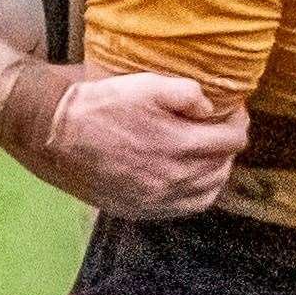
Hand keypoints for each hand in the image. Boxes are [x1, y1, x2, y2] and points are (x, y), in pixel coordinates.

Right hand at [13, 70, 247, 218]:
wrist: (57, 133)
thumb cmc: (103, 103)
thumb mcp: (147, 84)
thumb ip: (186, 93)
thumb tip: (210, 107)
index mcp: (179, 146)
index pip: (230, 142)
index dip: (238, 123)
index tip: (232, 111)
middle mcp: (172, 180)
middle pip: (221, 168)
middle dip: (227, 146)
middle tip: (220, 128)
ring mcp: (155, 200)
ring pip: (206, 194)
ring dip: (215, 172)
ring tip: (207, 152)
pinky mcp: (139, 210)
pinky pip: (183, 209)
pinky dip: (195, 194)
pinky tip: (188, 177)